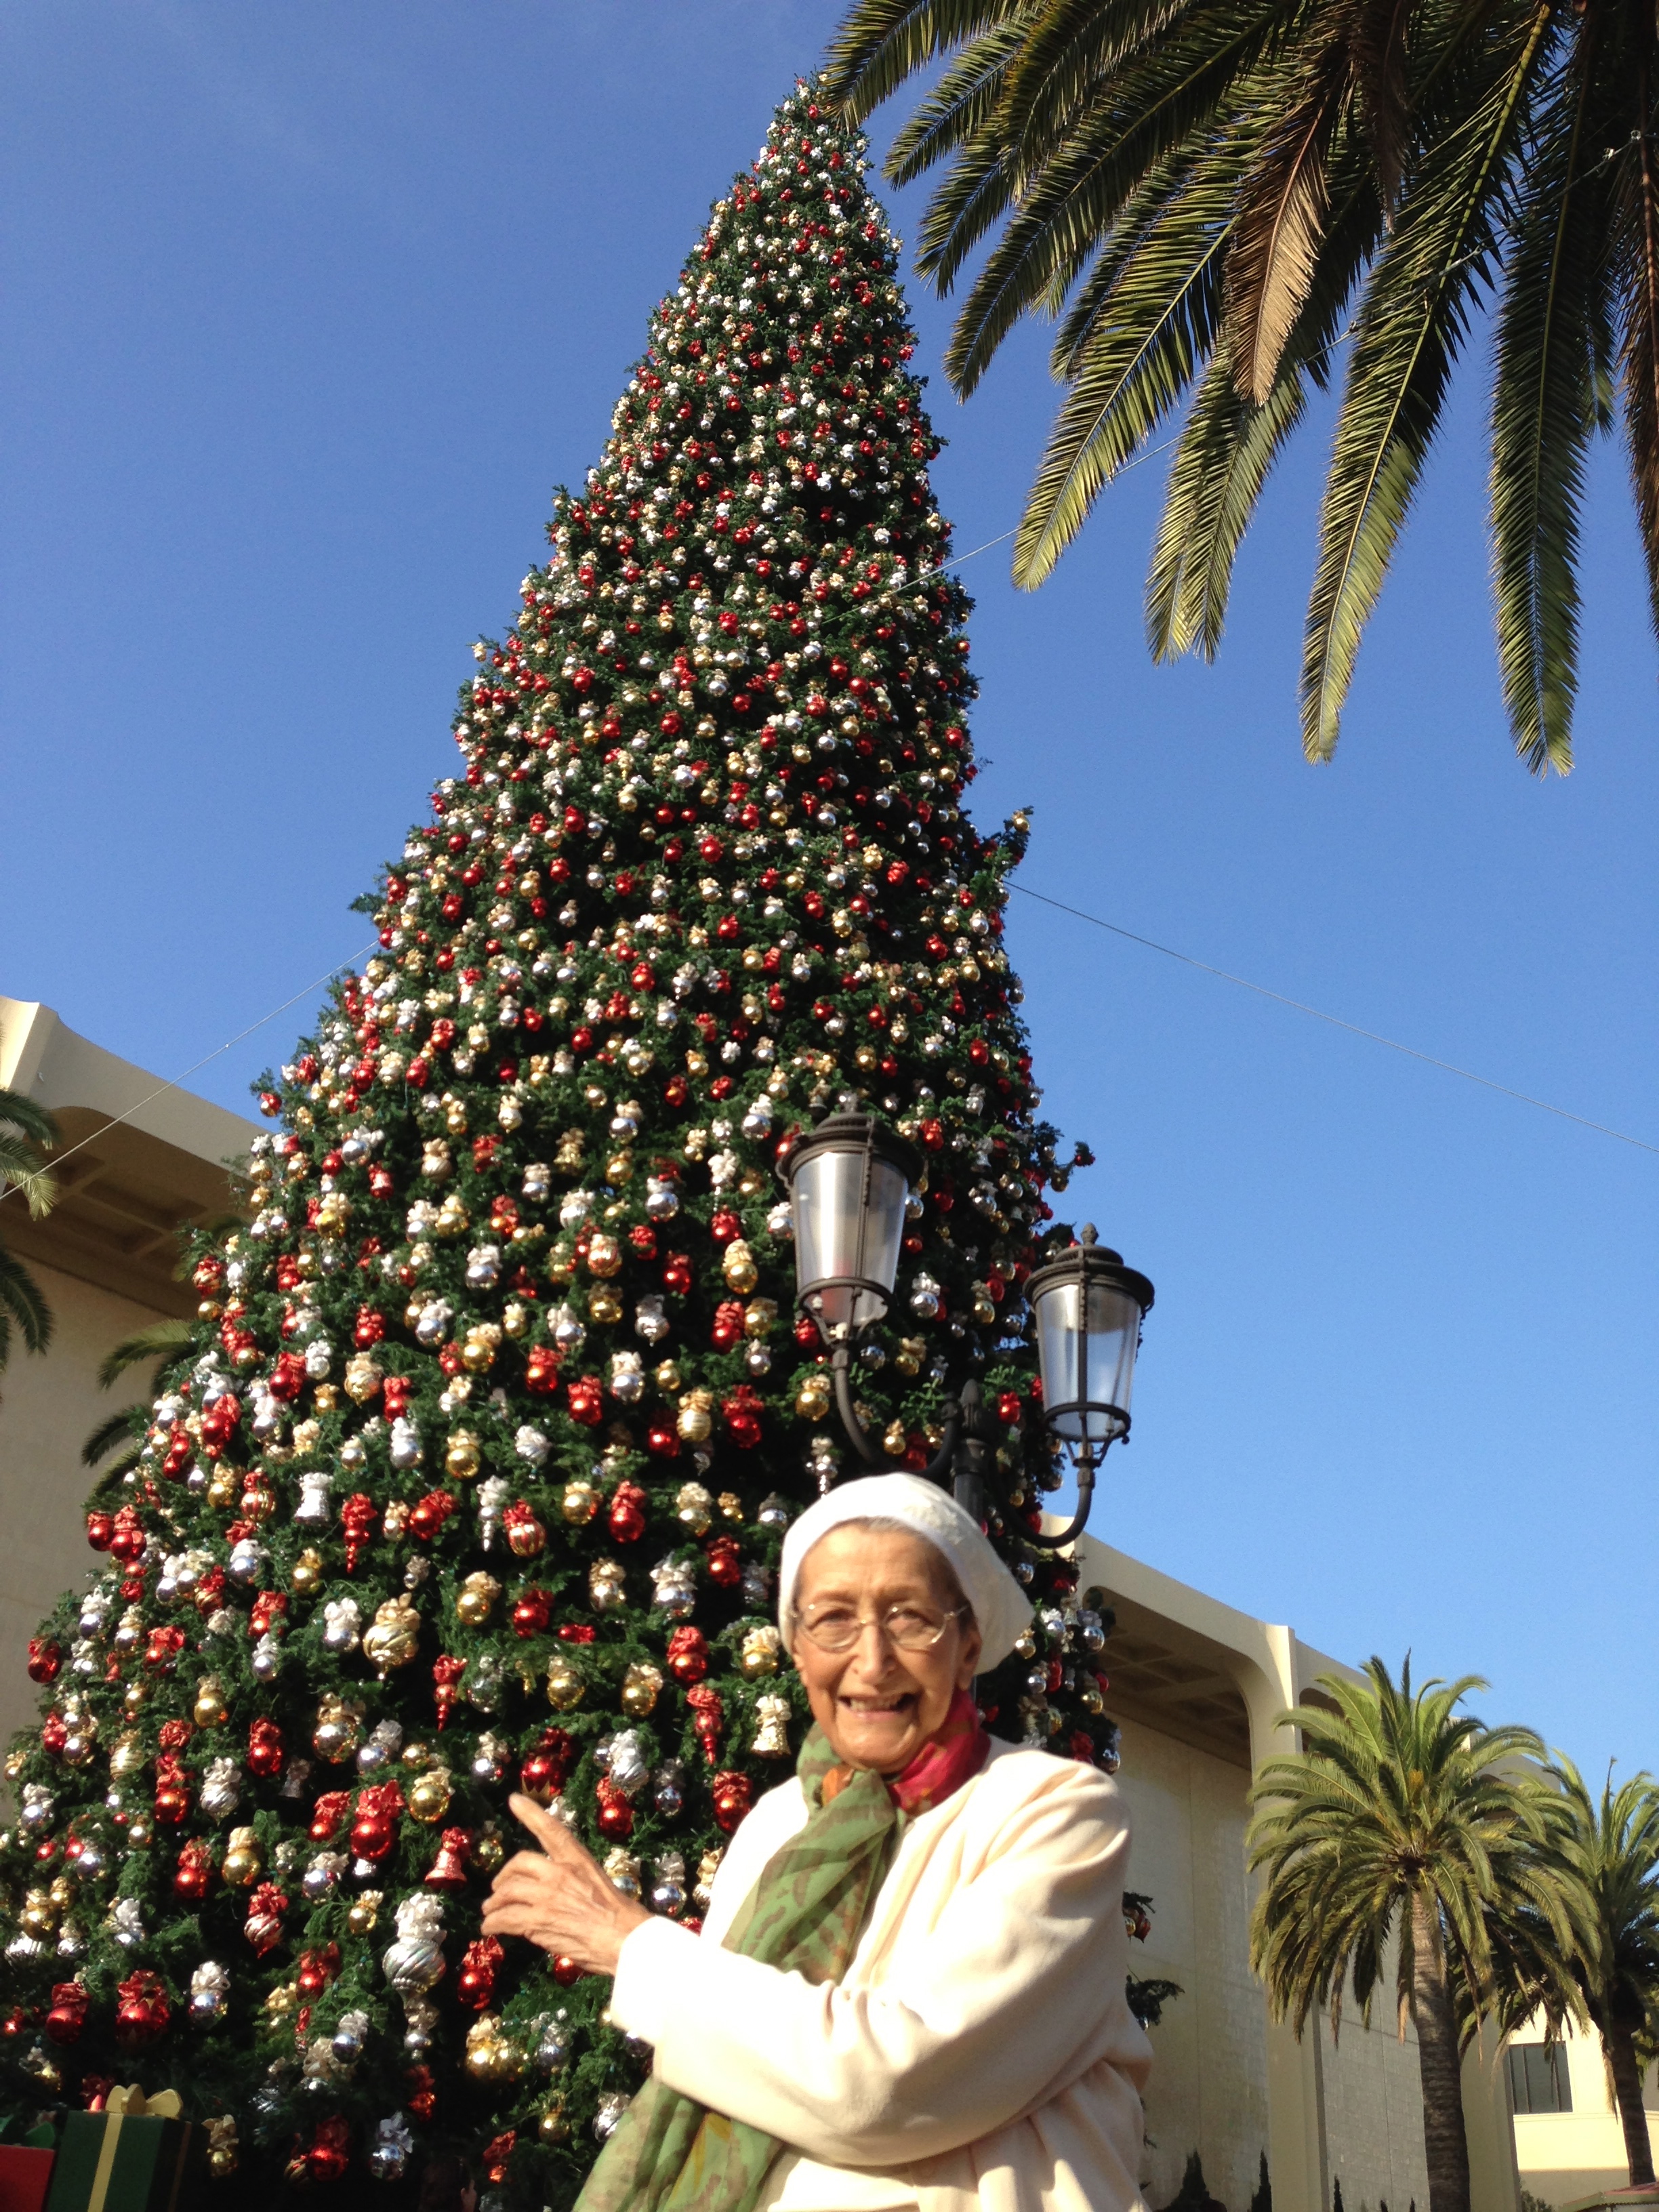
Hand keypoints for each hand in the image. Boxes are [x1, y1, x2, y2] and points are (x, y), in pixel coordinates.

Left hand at [481, 1794, 649, 1975]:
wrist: (623, 1938)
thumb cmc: (616, 1914)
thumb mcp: (596, 1881)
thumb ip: (571, 1879)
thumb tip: (547, 1888)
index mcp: (577, 1859)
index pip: (551, 1829)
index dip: (530, 1813)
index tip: (514, 1800)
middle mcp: (559, 1872)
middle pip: (519, 1864)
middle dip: (504, 1876)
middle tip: (498, 1889)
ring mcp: (547, 1896)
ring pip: (507, 1893)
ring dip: (494, 1903)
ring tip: (490, 1911)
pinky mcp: (538, 1921)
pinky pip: (506, 1919)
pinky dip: (493, 1923)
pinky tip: (490, 1927)